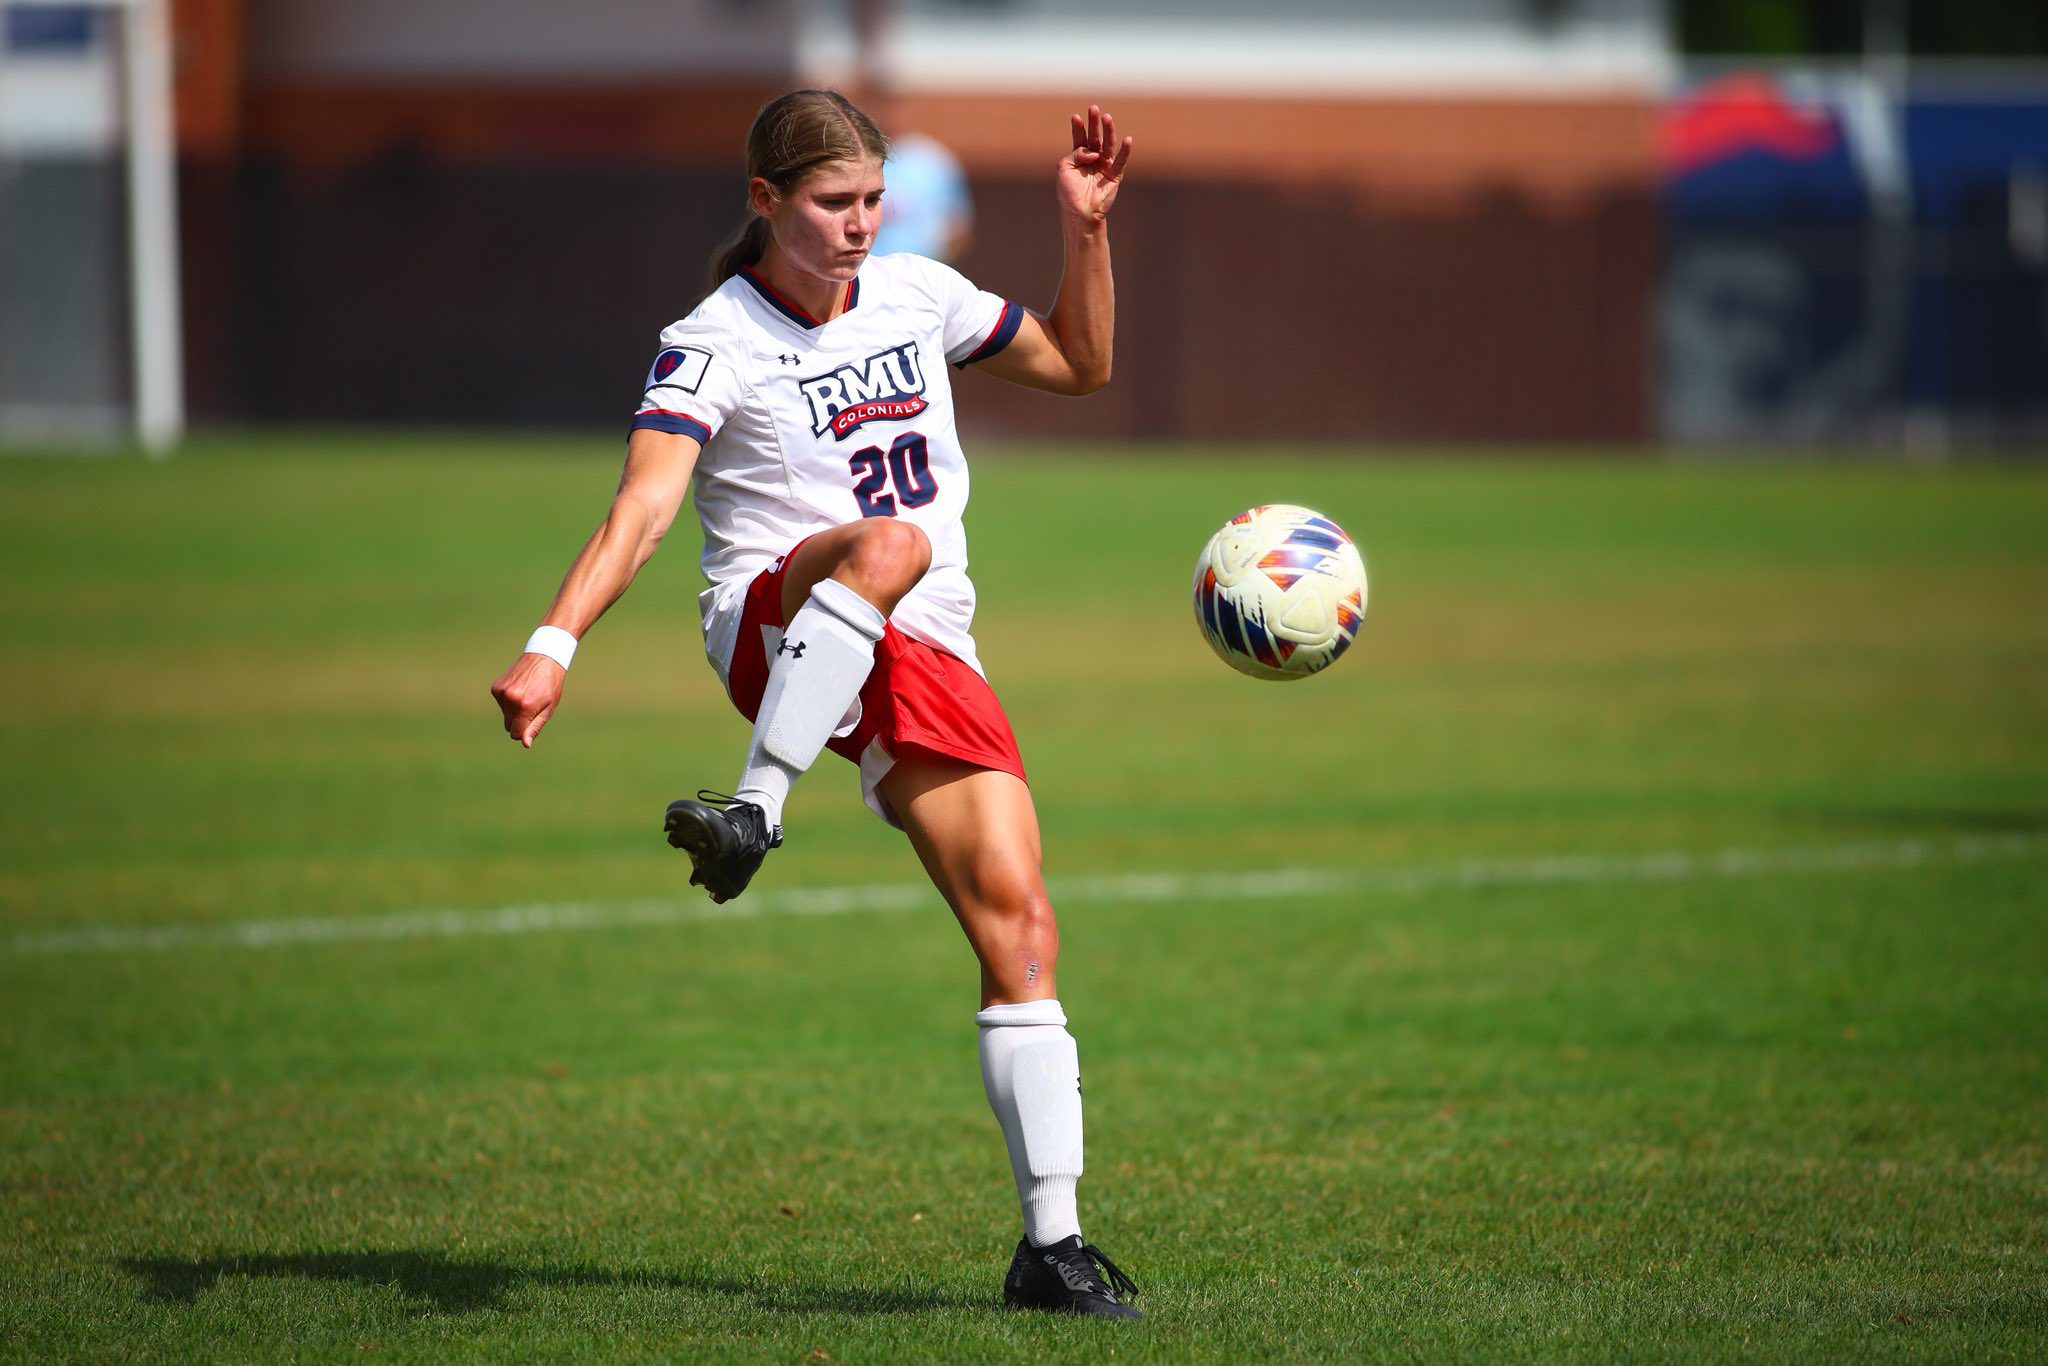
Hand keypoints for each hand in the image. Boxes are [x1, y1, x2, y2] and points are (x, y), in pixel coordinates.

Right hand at [491, 652, 563, 747]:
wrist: (543, 658)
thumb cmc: (551, 685)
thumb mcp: (549, 708)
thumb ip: (535, 727)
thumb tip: (525, 743)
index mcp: (524, 707)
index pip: (515, 734)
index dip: (524, 732)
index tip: (531, 723)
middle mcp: (510, 700)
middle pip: (509, 726)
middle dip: (519, 722)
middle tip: (532, 706)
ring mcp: (501, 693)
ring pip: (505, 715)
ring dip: (514, 710)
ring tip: (527, 694)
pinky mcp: (496, 688)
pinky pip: (501, 704)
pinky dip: (508, 701)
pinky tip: (519, 689)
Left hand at [1056, 105, 1131, 225]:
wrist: (1079, 212)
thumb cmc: (1068, 192)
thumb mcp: (1064, 168)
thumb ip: (1075, 154)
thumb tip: (1093, 151)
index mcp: (1079, 157)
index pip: (1080, 138)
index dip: (1078, 127)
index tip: (1076, 117)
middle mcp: (1093, 159)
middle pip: (1094, 137)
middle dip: (1094, 123)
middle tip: (1093, 108)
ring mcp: (1104, 166)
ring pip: (1108, 145)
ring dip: (1108, 131)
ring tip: (1107, 117)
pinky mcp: (1115, 174)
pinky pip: (1121, 160)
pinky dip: (1125, 150)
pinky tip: (1128, 139)